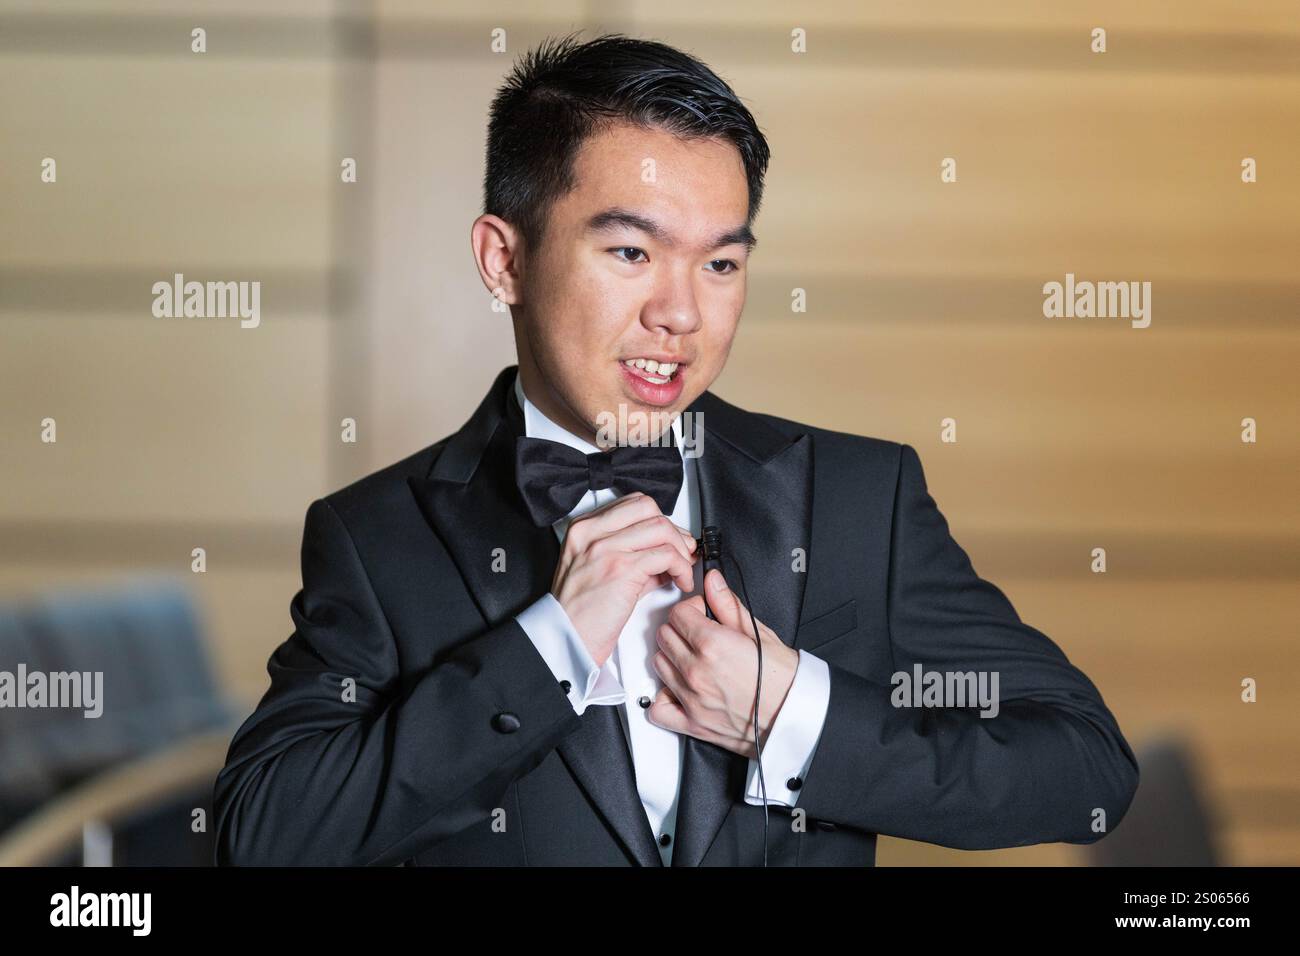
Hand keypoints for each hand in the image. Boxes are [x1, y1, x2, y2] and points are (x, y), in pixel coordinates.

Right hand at [551, 492, 697, 666]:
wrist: (566, 638)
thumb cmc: (579, 612)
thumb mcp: (600, 571)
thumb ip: (631, 555)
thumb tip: (667, 553)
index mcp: (584, 528)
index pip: (633, 503)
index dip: (659, 519)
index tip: (671, 538)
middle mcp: (592, 533)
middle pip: (649, 509)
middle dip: (673, 530)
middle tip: (683, 551)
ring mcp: (606, 548)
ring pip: (661, 528)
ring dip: (680, 549)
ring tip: (683, 570)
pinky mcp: (621, 568)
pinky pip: (666, 555)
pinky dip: (681, 567)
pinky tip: (680, 581)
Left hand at [647, 568, 799, 758]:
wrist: (794, 715)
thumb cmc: (783, 677)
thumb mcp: (759, 632)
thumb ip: (728, 604)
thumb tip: (712, 582)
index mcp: (712, 644)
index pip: (677, 613)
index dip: (691, 609)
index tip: (702, 614)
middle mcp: (696, 671)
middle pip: (664, 635)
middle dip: (680, 629)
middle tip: (699, 634)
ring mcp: (692, 698)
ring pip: (659, 664)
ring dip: (672, 657)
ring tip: (693, 659)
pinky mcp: (692, 723)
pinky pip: (659, 709)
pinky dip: (663, 698)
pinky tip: (677, 689)